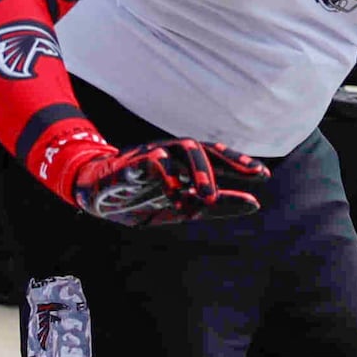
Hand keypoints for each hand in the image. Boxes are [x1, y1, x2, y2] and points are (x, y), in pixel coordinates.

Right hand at [56, 126, 271, 224]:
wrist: (94, 198)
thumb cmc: (139, 200)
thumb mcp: (181, 209)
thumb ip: (215, 208)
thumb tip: (255, 205)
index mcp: (183, 164)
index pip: (216, 156)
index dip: (238, 162)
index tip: (262, 175)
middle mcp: (170, 153)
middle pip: (203, 148)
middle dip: (228, 162)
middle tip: (251, 178)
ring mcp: (151, 154)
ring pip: (183, 149)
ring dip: (200, 170)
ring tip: (209, 196)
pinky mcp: (131, 163)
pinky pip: (153, 163)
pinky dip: (168, 179)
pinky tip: (178, 197)